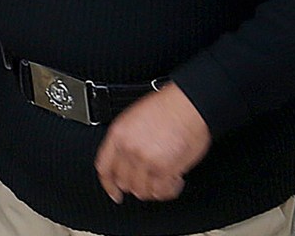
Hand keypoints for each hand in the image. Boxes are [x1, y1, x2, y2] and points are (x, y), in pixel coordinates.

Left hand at [94, 84, 210, 203]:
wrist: (190, 103)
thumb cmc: (170, 105)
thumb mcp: (136, 117)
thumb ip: (128, 139)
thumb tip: (129, 159)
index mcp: (119, 133)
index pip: (104, 168)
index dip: (109, 185)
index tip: (115, 192)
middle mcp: (129, 148)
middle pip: (124, 182)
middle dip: (137, 184)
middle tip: (150, 180)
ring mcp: (145, 160)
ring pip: (142, 191)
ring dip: (154, 188)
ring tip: (165, 179)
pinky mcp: (163, 169)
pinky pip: (161, 192)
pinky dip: (169, 190)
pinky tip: (175, 180)